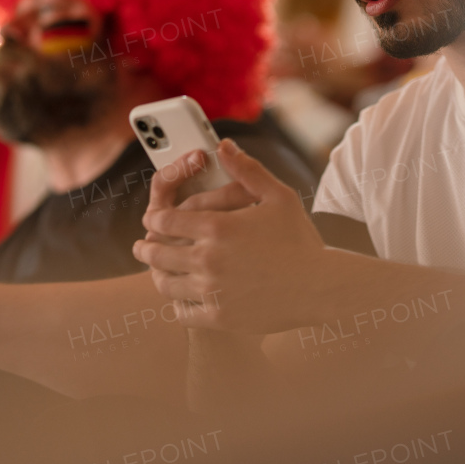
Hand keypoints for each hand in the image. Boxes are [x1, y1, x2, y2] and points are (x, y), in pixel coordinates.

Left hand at [134, 139, 329, 332]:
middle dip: (145, 249)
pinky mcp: (219, 317)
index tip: (151, 221)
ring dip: (157, 276)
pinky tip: (180, 298)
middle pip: (157, 254)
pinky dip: (177, 304)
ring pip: (165, 285)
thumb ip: (247, 170)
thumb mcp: (279, 197)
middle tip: (142, 248)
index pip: (165, 220)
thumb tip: (222, 146)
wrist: (321, 287)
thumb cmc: (301, 240)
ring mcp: (212, 291)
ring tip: (158, 272)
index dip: (154, 220)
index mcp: (218, 227)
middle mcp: (208, 259)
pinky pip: (182, 312)